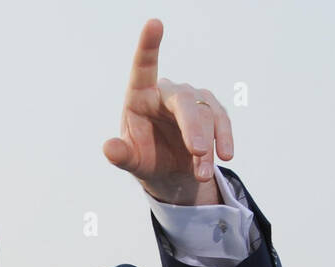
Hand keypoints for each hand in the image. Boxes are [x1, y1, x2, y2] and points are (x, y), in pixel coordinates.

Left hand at [102, 18, 233, 205]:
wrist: (170, 171)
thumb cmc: (146, 158)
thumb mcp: (132, 160)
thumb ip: (121, 155)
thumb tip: (108, 148)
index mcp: (140, 95)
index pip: (143, 67)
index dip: (148, 46)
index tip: (154, 24)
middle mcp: (167, 92)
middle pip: (183, 100)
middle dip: (193, 127)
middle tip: (197, 151)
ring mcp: (192, 99)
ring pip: (206, 114)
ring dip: (208, 145)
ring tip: (201, 174)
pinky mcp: (211, 111)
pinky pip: (221, 121)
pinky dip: (224, 140)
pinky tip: (225, 157)